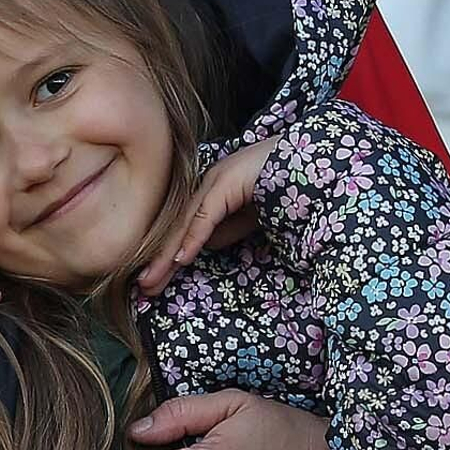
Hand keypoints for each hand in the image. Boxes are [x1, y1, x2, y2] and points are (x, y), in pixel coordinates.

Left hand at [138, 137, 280, 294]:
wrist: (307, 161)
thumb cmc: (281, 185)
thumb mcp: (247, 218)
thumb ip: (225, 230)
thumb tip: (202, 247)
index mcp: (208, 190)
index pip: (180, 228)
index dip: (165, 255)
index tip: (152, 281)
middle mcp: (206, 183)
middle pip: (175, 226)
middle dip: (158, 259)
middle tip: (143, 287)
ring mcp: (215, 180)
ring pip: (184, 222)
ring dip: (167, 254)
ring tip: (151, 280)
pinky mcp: (227, 180)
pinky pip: (206, 214)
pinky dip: (193, 237)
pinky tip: (180, 258)